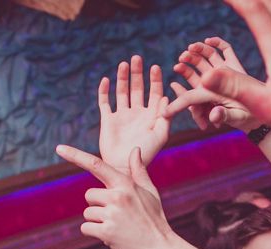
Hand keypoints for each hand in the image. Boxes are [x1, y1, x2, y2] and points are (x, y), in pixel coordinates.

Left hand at [55, 144, 173, 248]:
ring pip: (87, 214)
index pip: (97, 165)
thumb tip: (135, 150)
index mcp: (126, 184)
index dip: (76, 155)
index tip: (59, 148)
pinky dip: (95, 234)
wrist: (160, 248)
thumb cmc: (154, 220)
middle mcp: (117, 197)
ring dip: (97, 222)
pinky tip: (112, 237)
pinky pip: (86, 228)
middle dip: (97, 206)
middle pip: (89, 196)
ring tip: (117, 228)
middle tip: (116, 216)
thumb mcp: (150, 192)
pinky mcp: (106, 232)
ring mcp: (112, 215)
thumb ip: (139, 171)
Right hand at [98, 55, 170, 169]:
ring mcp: (122, 115)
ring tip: (124, 64)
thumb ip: (165, 116)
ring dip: (123, 78)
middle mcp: (137, 113)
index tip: (155, 67)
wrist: (125, 167)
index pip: (154, 93)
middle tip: (137, 58)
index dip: (155, 80)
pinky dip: (104, 91)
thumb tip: (166, 97)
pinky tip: (106, 80)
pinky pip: (105, 102)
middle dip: (138, 73)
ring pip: (122, 91)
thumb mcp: (160, 135)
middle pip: (138, 88)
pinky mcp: (108, 120)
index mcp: (151, 116)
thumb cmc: (146, 153)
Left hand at [166, 37, 259, 131]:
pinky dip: (217, 43)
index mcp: (209, 96)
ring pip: (207, 57)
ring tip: (191, 47)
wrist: (262, 110)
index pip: (190, 94)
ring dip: (198, 50)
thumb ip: (224, 116)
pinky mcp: (235, 65)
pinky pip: (224, 50)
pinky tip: (209, 40)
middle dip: (187, 64)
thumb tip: (213, 117)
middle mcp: (214, 82)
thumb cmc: (246, 118)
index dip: (180, 90)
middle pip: (196, 70)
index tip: (174, 76)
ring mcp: (224, 71)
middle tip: (181, 60)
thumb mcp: (236, 118)